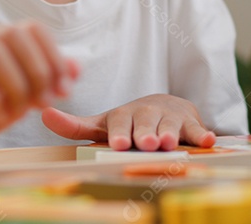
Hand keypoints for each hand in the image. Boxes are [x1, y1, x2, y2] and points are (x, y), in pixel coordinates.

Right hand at [0, 21, 78, 162]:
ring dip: (16, 85)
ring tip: (18, 112)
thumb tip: (77, 67)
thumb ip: (43, 82)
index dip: (53, 56)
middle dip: (38, 70)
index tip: (65, 89)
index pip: (29, 28)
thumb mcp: (16, 99)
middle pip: (12, 34)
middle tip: (44, 103)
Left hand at [42, 94, 215, 150]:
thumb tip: (42, 114)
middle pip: (145, 123)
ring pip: (170, 125)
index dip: (119, 132)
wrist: (163, 106)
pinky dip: (202, 135)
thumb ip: (74, 125)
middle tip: (144, 143)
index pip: (119, 122)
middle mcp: (146, 113)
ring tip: (168, 143)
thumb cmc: (127, 122)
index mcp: (123, 115)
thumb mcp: (102, 124)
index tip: (118, 143)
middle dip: (144, 133)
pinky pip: (198, 129)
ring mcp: (169, 117)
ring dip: (170, 133)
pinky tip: (208, 141)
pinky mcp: (191, 122)